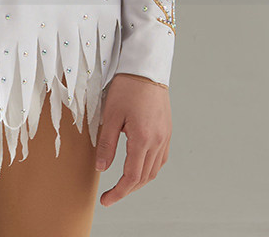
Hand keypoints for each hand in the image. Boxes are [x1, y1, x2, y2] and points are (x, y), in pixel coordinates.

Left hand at [95, 72, 171, 207]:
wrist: (146, 69)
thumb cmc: (127, 87)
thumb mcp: (110, 115)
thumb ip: (106, 144)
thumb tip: (102, 168)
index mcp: (143, 139)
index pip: (131, 177)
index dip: (118, 192)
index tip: (106, 200)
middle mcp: (158, 141)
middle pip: (144, 178)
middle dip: (127, 190)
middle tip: (110, 195)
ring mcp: (165, 137)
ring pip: (154, 170)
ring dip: (139, 181)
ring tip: (123, 184)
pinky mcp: (167, 131)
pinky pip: (160, 159)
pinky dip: (149, 168)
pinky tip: (138, 166)